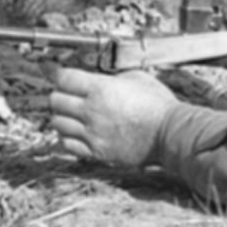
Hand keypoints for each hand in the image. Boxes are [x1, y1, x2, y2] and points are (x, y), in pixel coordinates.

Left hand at [48, 68, 179, 166]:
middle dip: (60, 95)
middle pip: (55, 100)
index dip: (59, 75)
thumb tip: (100, 78)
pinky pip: (68, 145)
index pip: (64, 78)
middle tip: (68, 95)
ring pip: (58, 123)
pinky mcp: (97, 151)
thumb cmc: (158, 104)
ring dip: (63, 117)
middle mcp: (91, 110)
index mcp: (100, 88)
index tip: (59, 74)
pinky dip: (68, 137)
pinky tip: (77, 133)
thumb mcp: (136, 77)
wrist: (170, 133)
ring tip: (73, 115)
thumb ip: (112, 77)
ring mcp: (92, 133)